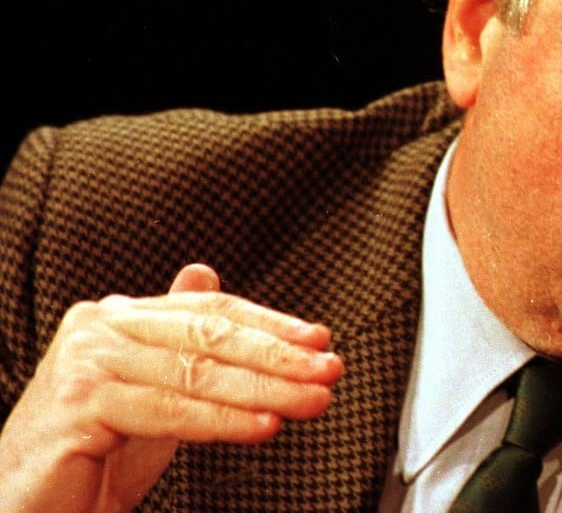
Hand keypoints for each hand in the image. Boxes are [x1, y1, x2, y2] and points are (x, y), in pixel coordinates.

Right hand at [0, 264, 343, 512]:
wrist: (31, 508)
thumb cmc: (92, 454)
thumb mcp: (152, 391)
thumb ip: (182, 342)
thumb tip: (204, 274)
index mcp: (118, 318)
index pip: (211, 312)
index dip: (271, 324)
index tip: (321, 341)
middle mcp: (98, 328)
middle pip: (209, 336)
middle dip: (278, 356)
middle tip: (329, 370)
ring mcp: (84, 363)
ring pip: (195, 373)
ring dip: (265, 390)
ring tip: (312, 401)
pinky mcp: (78, 404)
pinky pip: (169, 411)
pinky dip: (223, 421)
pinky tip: (264, 426)